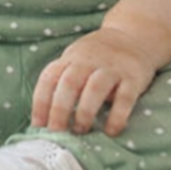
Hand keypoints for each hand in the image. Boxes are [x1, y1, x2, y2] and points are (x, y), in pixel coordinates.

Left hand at [30, 29, 159, 137]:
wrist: (133, 36)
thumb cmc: (97, 58)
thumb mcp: (75, 61)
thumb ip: (62, 83)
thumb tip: (44, 120)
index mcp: (70, 59)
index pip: (49, 78)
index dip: (40, 103)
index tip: (37, 126)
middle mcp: (88, 61)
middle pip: (69, 83)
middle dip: (59, 110)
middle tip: (56, 133)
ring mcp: (111, 68)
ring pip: (94, 88)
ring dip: (84, 112)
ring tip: (80, 131)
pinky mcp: (133, 77)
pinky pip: (125, 97)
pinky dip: (117, 116)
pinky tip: (111, 131)